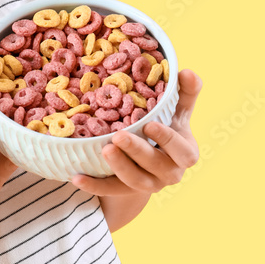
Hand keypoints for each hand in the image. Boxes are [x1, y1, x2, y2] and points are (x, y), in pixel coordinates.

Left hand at [71, 69, 201, 196]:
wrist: (149, 158)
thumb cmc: (165, 125)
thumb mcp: (176, 110)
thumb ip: (185, 92)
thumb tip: (187, 71)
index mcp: (185, 153)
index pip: (183, 152)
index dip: (167, 140)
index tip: (149, 125)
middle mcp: (169, 172)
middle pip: (156, 166)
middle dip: (137, 151)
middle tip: (118, 136)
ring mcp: (148, 184)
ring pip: (135, 181)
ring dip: (119, 167)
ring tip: (104, 150)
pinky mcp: (125, 191)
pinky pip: (109, 191)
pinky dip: (94, 186)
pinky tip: (77, 177)